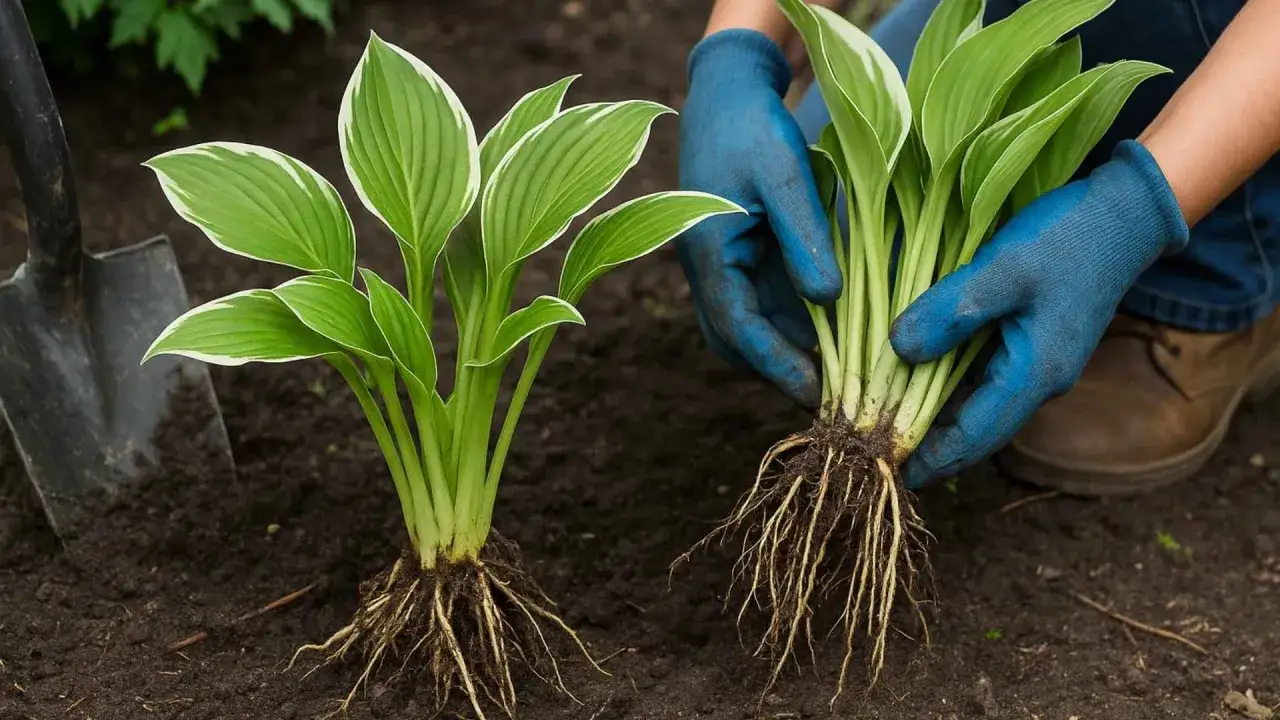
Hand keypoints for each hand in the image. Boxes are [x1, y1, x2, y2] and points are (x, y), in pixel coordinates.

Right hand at [676, 29, 841, 407]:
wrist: (726, 91)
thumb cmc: (752, 124)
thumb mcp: (785, 174)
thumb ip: (805, 239)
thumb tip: (830, 301)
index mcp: (705, 250)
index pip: (737, 327)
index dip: (777, 365)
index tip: (817, 394)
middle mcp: (704, 266)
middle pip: (733, 342)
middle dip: (777, 372)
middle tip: (832, 396)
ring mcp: (718, 263)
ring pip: (746, 328)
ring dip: (785, 351)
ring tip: (838, 373)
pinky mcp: (736, 256)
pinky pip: (760, 303)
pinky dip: (791, 324)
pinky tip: (833, 332)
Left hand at [890, 140, 1189, 486]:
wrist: (1124, 214)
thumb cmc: (1066, 238)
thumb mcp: (1003, 269)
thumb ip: (951, 311)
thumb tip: (899, 350)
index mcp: (1034, 375)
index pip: (973, 438)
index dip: (928, 459)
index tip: (882, 471)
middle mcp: (1038, 381)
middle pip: (975, 431)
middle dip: (927, 447)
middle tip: (872, 453)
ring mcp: (1037, 364)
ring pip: (978, 406)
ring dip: (936, 418)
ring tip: (884, 423)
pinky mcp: (1032, 344)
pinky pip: (983, 379)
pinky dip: (948, 385)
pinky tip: (914, 378)